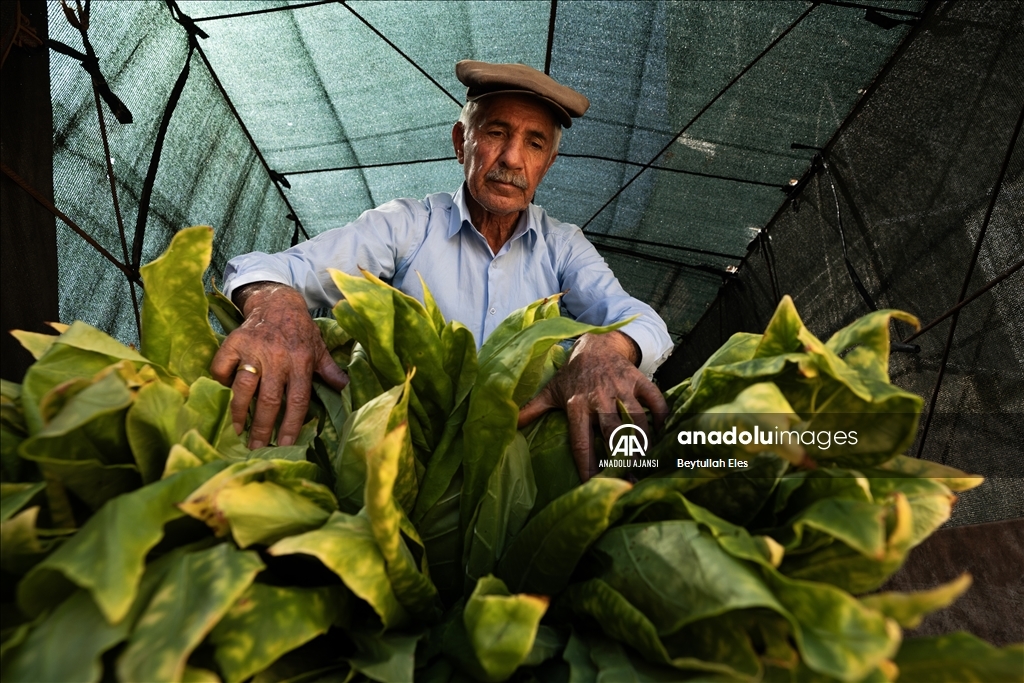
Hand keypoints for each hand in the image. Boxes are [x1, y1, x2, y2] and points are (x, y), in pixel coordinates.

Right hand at [210, 283, 347, 448]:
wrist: (277, 301)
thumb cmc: (300, 330)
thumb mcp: (319, 348)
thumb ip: (329, 369)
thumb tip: (345, 387)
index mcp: (301, 361)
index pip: (297, 400)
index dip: (291, 425)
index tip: (285, 444)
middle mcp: (277, 357)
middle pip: (269, 400)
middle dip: (262, 427)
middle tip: (256, 447)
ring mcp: (254, 349)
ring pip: (244, 388)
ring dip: (239, 412)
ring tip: (237, 431)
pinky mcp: (234, 342)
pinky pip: (222, 367)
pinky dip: (220, 381)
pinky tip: (223, 396)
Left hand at [517, 331, 667, 480]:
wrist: (595, 343)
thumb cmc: (572, 375)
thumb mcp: (550, 391)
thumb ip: (532, 410)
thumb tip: (509, 425)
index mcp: (575, 403)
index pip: (580, 442)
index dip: (587, 465)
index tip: (593, 486)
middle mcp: (598, 396)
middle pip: (611, 433)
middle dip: (621, 459)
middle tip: (628, 481)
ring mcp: (620, 386)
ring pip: (635, 419)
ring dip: (643, 442)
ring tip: (646, 464)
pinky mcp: (637, 378)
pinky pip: (654, 399)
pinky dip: (661, 415)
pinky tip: (664, 433)